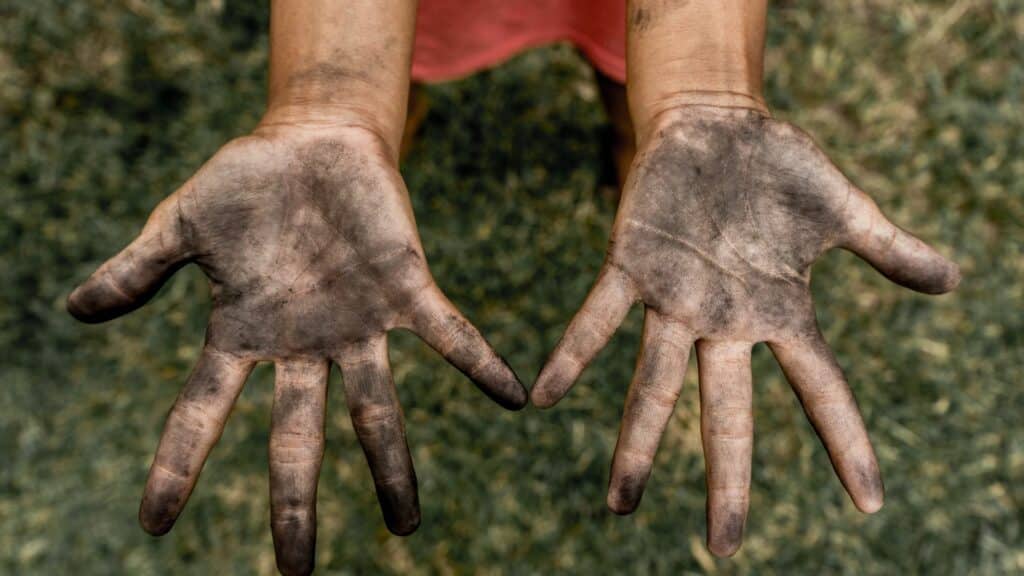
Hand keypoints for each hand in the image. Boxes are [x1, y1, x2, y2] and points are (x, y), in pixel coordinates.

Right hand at [68, 125, 526, 574]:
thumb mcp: (181, 223)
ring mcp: (359, 324)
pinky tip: (515, 398)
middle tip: (299, 572)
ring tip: (407, 526)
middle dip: (296, 504)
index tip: (156, 524)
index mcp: (245, 333)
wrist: (312, 140)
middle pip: (298, 439)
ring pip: (376, 411)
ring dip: (393, 467)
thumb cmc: (248, 182)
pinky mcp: (408, 289)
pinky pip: (451, 337)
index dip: (178, 465)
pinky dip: (480, 365)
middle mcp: (304, 345)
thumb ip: (138, 270)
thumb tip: (72, 311)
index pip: (202, 412)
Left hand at [531, 106, 958, 556]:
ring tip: (618, 507)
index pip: (821, 390)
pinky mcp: (631, 264)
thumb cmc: (780, 170)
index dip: (847, 444)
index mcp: (778, 313)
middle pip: (726, 414)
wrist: (718, 121)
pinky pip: (597, 318)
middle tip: (723, 546)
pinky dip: (574, 354)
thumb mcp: (846, 211)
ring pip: (654, 384)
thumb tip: (954, 280)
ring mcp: (674, 299)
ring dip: (636, 444)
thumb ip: (889, 250)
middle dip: (725, 479)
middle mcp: (723, 321)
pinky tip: (544, 396)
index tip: (869, 504)